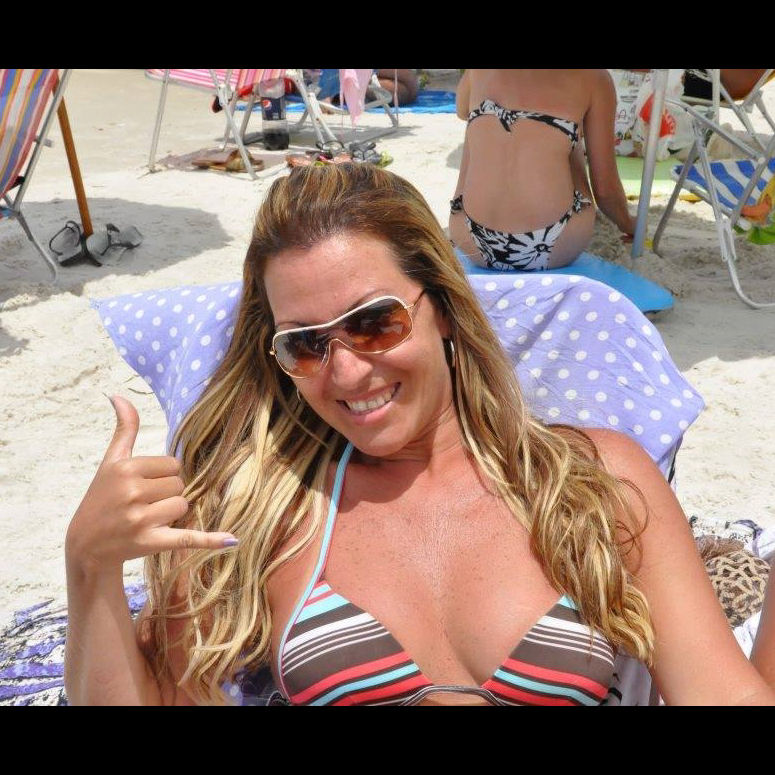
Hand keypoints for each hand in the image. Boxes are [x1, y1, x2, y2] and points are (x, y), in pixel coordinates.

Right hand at [65, 395, 236, 574]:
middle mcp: (132, 492)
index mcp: (126, 469)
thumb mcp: (110, 462)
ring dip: (172, 513)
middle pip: (179, 485)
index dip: (163, 475)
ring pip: (183, 506)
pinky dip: (210, 540)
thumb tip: (118, 395)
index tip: (144, 485)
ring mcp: (140, 519)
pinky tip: (232, 540)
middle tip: (144, 504)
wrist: (86, 546)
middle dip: (167, 494)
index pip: (173, 465)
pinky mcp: (150, 542)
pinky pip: (186, 537)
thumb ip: (124, 430)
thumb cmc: (101, 498)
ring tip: (148, 519)